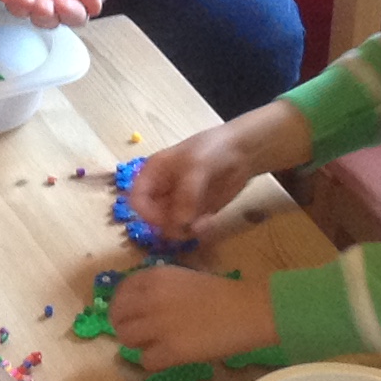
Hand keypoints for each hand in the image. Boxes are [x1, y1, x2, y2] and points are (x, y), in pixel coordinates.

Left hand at [106, 265, 279, 368]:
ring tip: (154, 345)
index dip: (122, 305)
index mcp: (154, 277)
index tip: (130, 314)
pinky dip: (155, 362)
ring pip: (126, 339)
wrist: (248, 310)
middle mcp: (150, 299)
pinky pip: (146, 361)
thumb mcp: (184, 278)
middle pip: (118, 317)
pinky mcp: (170, 351)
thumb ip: (159, 288)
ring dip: (138, 344)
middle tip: (138, 334)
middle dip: (125, 326)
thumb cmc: (223, 293)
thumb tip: (140, 305)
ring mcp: (158, 326)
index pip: (120, 292)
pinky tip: (168, 357)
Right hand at [125, 104, 311, 238]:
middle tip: (186, 228)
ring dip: (185, 231)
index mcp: (153, 174)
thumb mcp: (196, 166)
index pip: (137, 200)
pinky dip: (199, 230)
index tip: (164, 221)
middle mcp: (162, 191)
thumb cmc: (212, 149)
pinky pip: (191, 229)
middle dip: (168, 226)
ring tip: (203, 223)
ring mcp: (179, 203)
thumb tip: (180, 223)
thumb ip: (186, 194)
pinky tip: (210, 221)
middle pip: (153, 218)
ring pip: (172, 227)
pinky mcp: (197, 213)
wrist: (243, 151)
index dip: (146, 214)